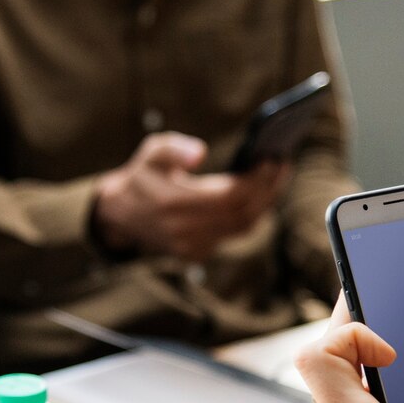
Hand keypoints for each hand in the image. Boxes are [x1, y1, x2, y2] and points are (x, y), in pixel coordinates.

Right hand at [92, 132, 285, 260]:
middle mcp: (183, 230)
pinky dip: (251, 215)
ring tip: (276, 178)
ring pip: (243, 228)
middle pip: (242, 214)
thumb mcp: (150, 152)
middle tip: (281, 166)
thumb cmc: (142, 176)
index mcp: (172, 203)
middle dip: (267, 190)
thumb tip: (200, 153)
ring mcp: (190, 246)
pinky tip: (261, 194)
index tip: (272, 160)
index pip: (228, 196)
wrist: (121, 214)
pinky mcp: (196, 253)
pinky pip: (233, 234)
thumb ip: (173, 149)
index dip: (255, 180)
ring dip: (264, 204)